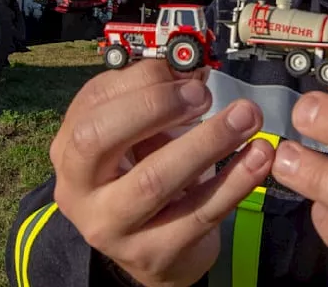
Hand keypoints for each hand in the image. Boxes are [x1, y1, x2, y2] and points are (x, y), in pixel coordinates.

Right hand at [49, 58, 274, 286]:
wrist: (152, 250)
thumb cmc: (143, 176)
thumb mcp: (136, 137)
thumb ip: (153, 101)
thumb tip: (190, 72)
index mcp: (69, 147)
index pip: (92, 103)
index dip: (141, 82)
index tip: (186, 73)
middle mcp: (78, 189)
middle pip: (98, 139)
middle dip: (154, 107)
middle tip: (202, 95)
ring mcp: (112, 227)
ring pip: (153, 180)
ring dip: (207, 141)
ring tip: (246, 118)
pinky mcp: (153, 254)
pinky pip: (199, 213)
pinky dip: (234, 181)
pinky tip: (258, 157)